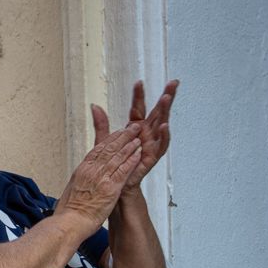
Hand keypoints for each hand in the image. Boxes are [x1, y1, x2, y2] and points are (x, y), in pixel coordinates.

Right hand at [54, 122, 142, 229]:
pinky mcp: (111, 187)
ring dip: (130, 146)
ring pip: (117, 156)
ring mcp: (101, 178)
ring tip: (138, 137)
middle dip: (122, 136)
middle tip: (132, 128)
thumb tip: (79, 185)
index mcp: (81, 170)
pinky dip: (131, 161)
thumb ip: (78, 184)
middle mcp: (91, 170)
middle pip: (109, 148)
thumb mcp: (70, 192)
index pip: (97, 150)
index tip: (116, 134)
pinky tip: (138, 154)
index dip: (109, 140)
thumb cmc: (68, 213)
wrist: (69, 223)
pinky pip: (123, 170)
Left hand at [92, 79, 177, 193]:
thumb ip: (101, 124)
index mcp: (135, 128)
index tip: (139, 82)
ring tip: (167, 98)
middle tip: (173, 82)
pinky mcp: (152, 156)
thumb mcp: (105, 141)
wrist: (117, 186)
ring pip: (162, 124)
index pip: (138, 108)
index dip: (139, 96)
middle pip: (158, 112)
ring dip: (165, 111)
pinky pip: (161, 145)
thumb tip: (94, 105)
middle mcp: (146, 134)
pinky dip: (163, 135)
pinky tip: (164, 126)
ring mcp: (151, 144)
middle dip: (166, 97)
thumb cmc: (114, 163)